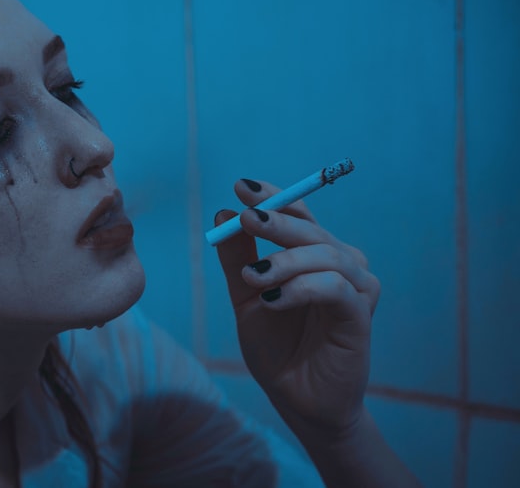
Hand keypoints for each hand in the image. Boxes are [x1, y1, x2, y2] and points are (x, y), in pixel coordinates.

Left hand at [214, 178, 380, 437]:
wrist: (294, 397)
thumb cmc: (276, 345)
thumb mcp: (245, 296)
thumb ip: (237, 257)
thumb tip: (222, 213)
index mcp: (314, 255)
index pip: (298, 213)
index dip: (273, 196)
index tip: (240, 187)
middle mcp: (341, 264)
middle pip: (311, 229)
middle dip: (275, 219)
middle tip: (244, 218)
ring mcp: (356, 289)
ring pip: (325, 255)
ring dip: (284, 261)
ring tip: (251, 276)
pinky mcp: (361, 316)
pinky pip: (335, 288)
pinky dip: (301, 288)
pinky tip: (271, 299)